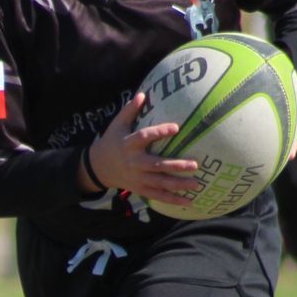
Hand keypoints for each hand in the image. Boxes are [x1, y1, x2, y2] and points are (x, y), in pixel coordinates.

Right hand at [85, 90, 201, 202]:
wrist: (98, 167)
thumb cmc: (112, 142)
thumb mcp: (117, 125)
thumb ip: (129, 110)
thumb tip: (142, 94)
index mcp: (129, 144)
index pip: (145, 137)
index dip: (159, 132)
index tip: (176, 128)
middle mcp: (134, 162)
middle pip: (156, 165)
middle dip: (176, 166)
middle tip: (195, 165)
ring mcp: (138, 178)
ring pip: (160, 183)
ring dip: (179, 185)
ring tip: (197, 184)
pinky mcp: (140, 188)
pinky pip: (158, 196)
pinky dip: (173, 200)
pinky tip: (189, 202)